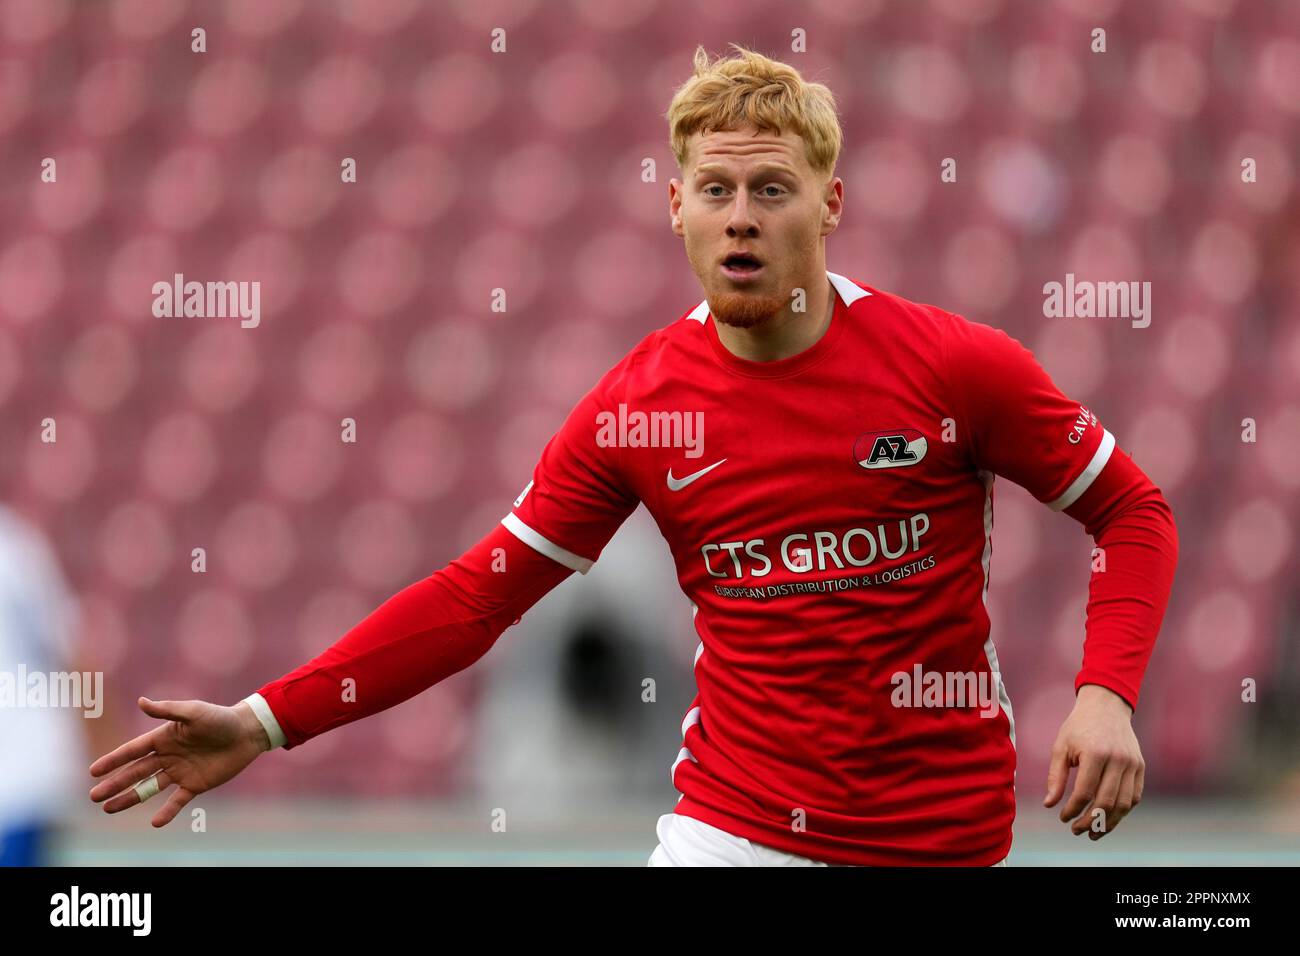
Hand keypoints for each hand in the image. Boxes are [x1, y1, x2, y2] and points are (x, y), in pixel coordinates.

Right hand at [89, 697, 270, 827]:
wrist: (247, 733)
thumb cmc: (220, 718)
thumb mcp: (193, 711)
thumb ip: (167, 709)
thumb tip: (140, 701)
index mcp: (164, 738)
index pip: (132, 751)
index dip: (113, 761)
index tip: (93, 771)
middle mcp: (167, 756)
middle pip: (136, 772)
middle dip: (115, 784)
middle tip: (94, 796)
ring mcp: (180, 772)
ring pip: (149, 788)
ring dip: (130, 798)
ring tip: (109, 809)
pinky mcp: (195, 784)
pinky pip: (177, 800)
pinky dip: (167, 811)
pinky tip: (155, 822)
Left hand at [1043, 684, 1143, 839]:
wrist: (1106, 706)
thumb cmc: (1078, 727)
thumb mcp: (1061, 746)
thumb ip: (1056, 776)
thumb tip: (1049, 804)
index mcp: (1096, 754)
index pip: (1085, 792)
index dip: (1073, 809)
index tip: (1063, 818)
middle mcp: (1118, 760)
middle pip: (1106, 802)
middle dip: (1090, 821)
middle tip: (1077, 831)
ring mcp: (1133, 764)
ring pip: (1124, 804)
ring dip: (1109, 823)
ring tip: (1094, 833)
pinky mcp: (1140, 767)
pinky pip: (1134, 796)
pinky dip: (1123, 811)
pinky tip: (1108, 818)